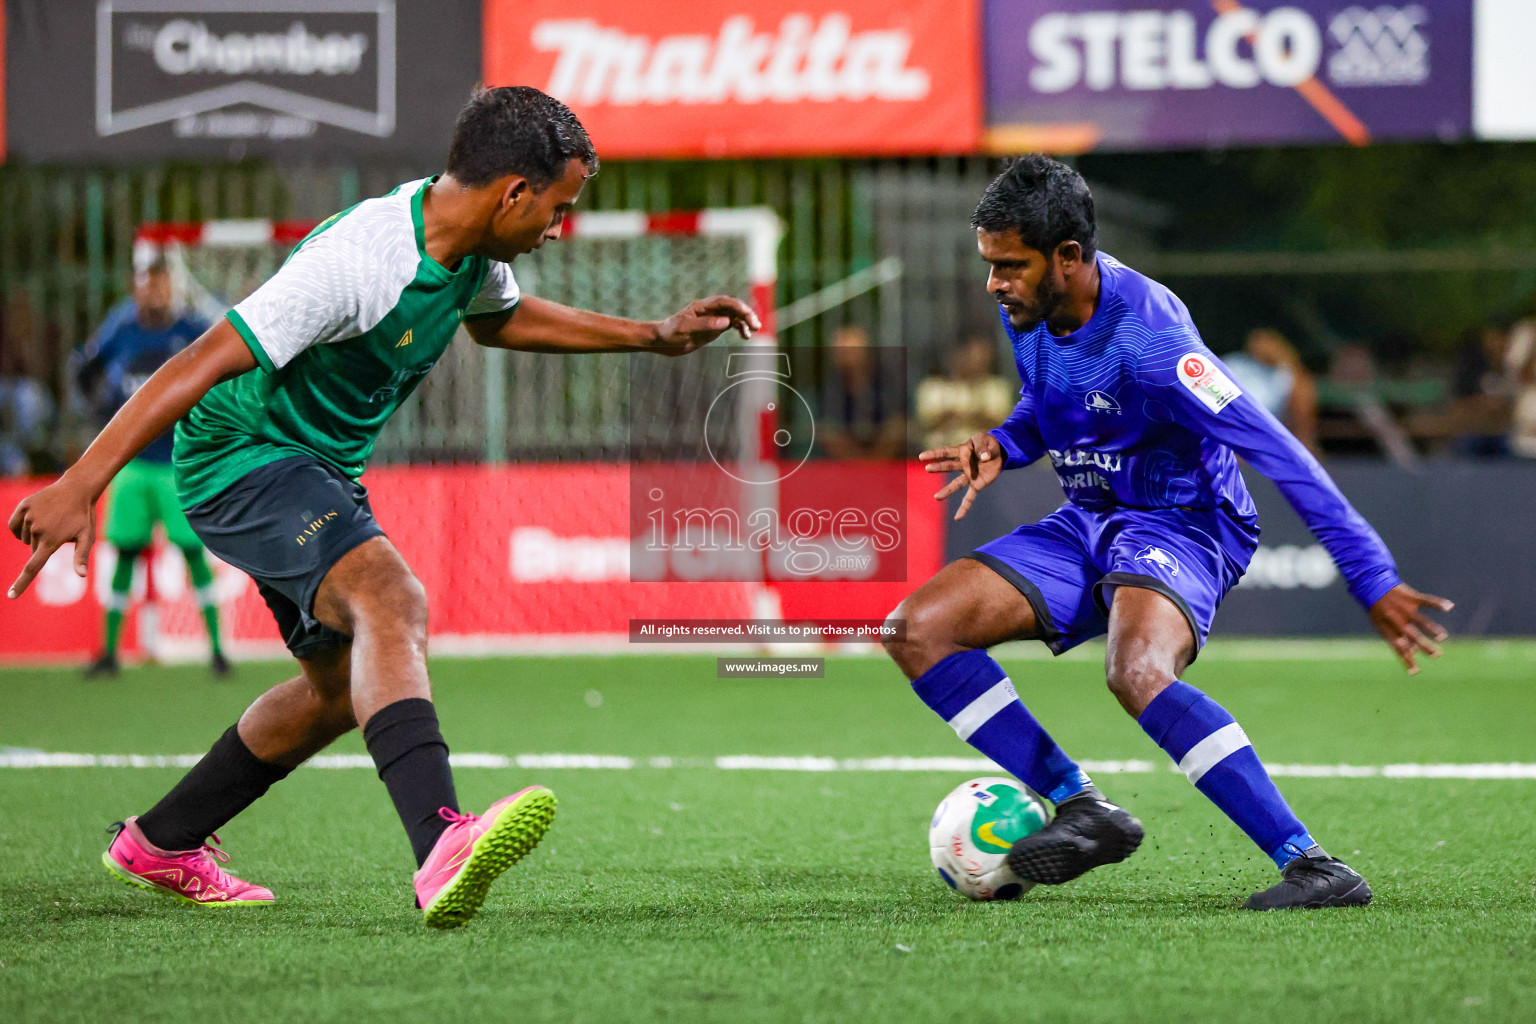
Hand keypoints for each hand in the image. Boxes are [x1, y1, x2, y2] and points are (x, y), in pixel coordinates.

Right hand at [7, 476, 97, 597]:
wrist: (77, 489)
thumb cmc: (84, 516)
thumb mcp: (87, 536)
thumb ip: (81, 556)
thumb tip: (82, 576)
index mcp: (51, 541)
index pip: (33, 568)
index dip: (21, 584)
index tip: (10, 596)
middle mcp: (37, 530)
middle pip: (33, 549)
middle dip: (43, 545)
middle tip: (60, 530)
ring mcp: (28, 517)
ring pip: (24, 537)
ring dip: (34, 534)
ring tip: (51, 521)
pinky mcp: (23, 507)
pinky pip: (14, 525)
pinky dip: (20, 526)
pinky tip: (34, 519)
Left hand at [653, 296, 761, 355]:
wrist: (662, 342)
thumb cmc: (670, 333)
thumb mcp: (685, 329)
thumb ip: (705, 325)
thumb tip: (726, 321)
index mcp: (702, 306)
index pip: (724, 301)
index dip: (738, 307)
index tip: (747, 316)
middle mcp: (710, 310)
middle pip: (732, 307)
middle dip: (746, 314)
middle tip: (756, 325)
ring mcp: (713, 318)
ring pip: (734, 316)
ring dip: (745, 321)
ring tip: (753, 331)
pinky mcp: (714, 328)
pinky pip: (731, 324)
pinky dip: (740, 328)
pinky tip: (745, 336)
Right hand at [920, 432, 1004, 520]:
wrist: (1000, 453)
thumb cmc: (989, 444)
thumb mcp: (985, 440)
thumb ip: (982, 448)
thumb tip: (984, 458)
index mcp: (962, 451)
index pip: (945, 452)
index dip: (934, 454)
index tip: (922, 457)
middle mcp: (963, 465)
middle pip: (948, 467)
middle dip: (938, 467)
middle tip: (928, 469)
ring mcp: (969, 476)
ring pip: (956, 485)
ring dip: (947, 491)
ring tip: (936, 497)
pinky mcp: (977, 485)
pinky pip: (969, 497)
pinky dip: (964, 507)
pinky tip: (957, 518)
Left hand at [1368, 583, 1452, 673]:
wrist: (1371, 586)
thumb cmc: (1379, 610)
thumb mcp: (1382, 626)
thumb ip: (1398, 638)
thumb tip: (1415, 652)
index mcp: (1388, 628)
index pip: (1399, 647)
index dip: (1406, 659)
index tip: (1415, 672)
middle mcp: (1397, 619)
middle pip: (1412, 635)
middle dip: (1424, 646)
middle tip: (1436, 655)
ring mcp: (1405, 608)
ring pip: (1421, 620)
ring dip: (1432, 628)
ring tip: (1442, 636)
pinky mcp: (1411, 597)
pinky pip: (1427, 600)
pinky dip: (1438, 603)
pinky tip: (1449, 607)